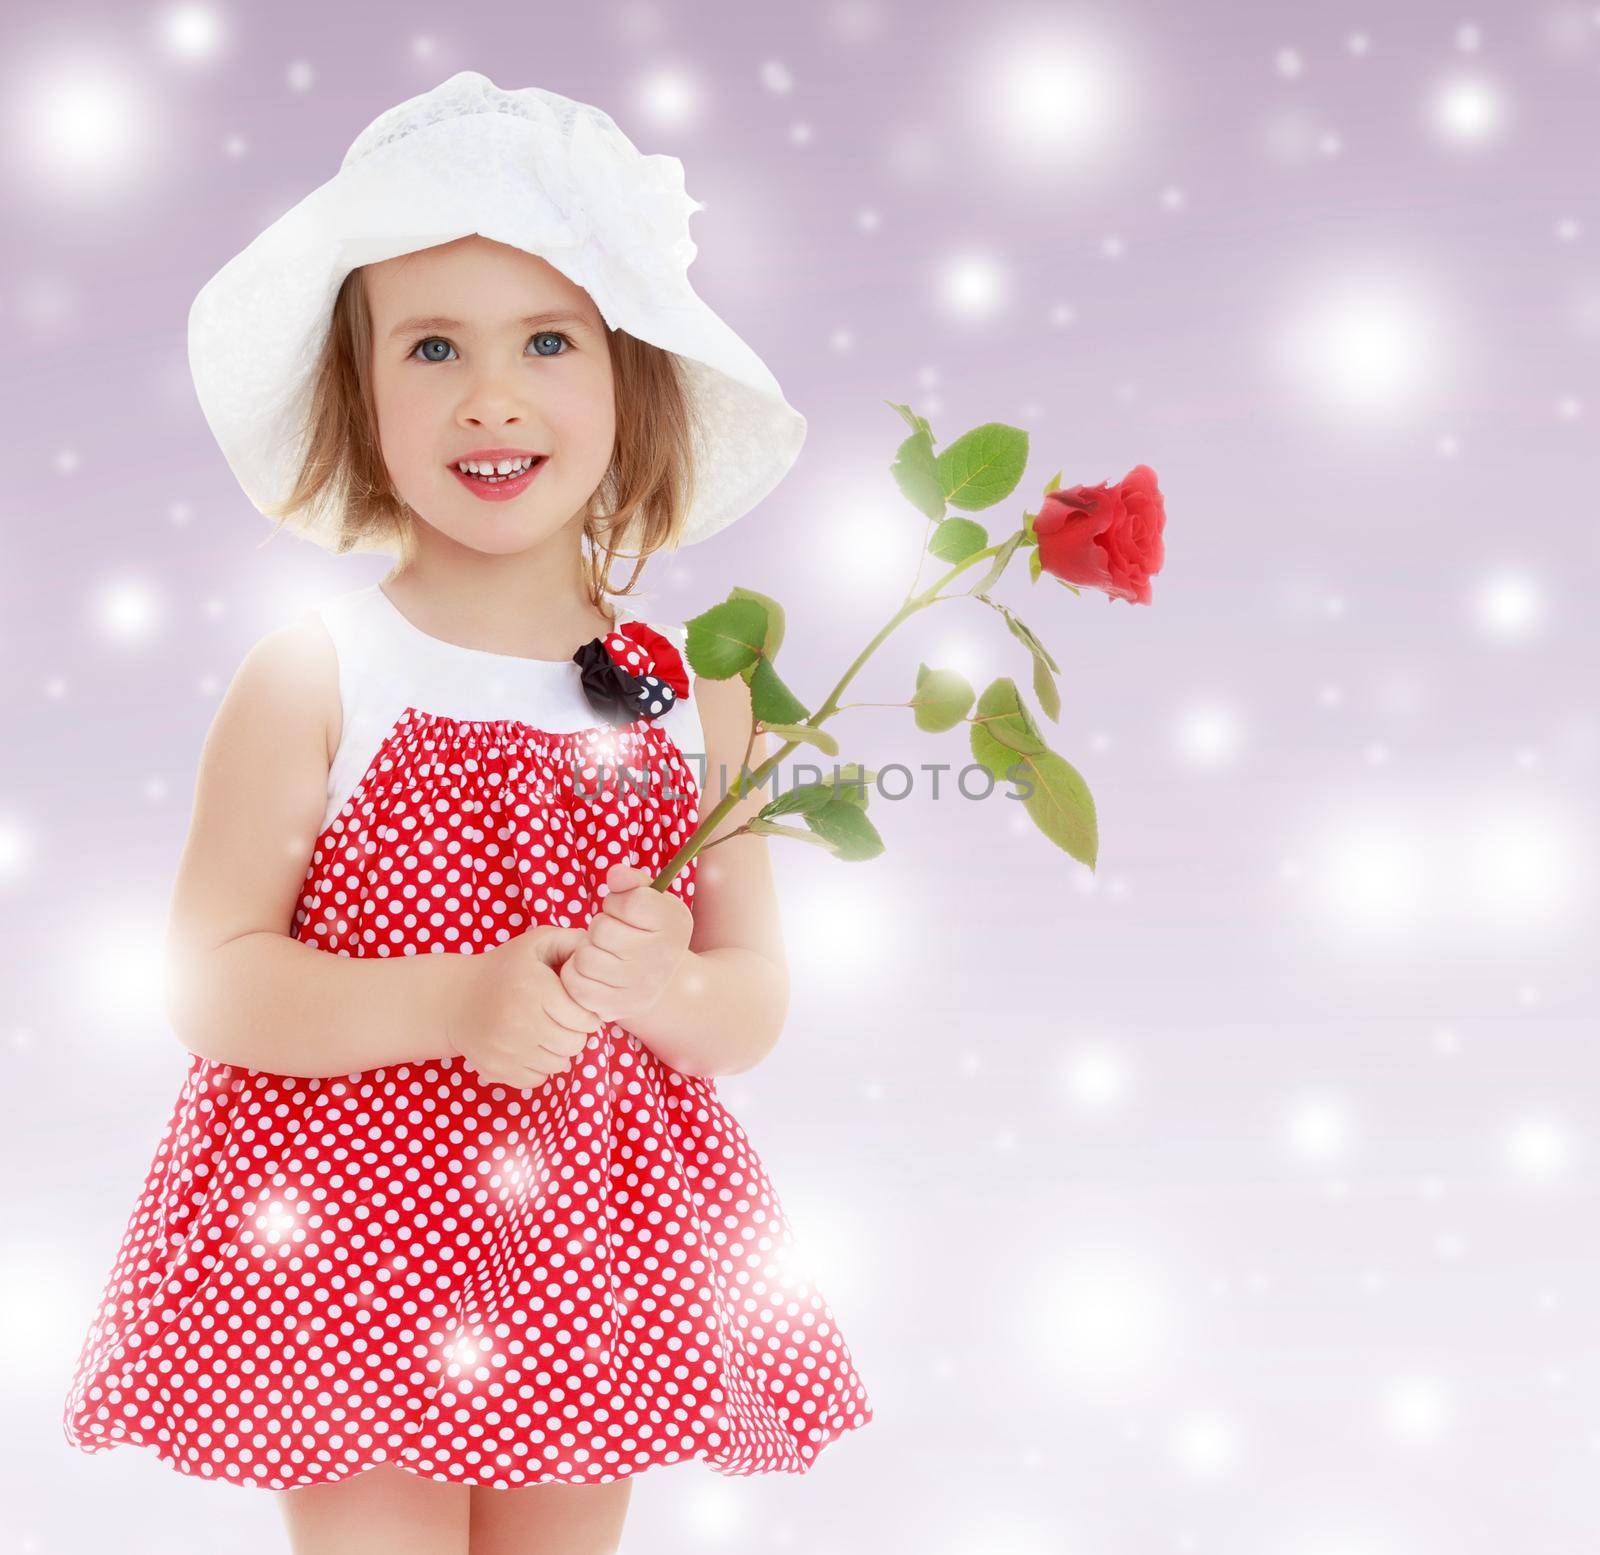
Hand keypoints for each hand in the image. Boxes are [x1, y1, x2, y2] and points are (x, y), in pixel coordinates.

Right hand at [447, 924, 605, 1088]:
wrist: (455, 999)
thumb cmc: (506, 968)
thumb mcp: (536, 942)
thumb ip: (572, 941)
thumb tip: (598, 954)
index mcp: (534, 988)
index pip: (585, 1020)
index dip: (587, 1014)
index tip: (575, 1007)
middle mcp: (520, 1021)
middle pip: (574, 1045)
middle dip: (574, 1033)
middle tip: (561, 1021)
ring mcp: (506, 1049)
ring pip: (558, 1065)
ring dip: (557, 1051)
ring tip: (545, 1032)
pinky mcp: (496, 1069)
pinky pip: (537, 1079)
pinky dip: (538, 1067)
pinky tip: (529, 1046)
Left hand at [558, 861, 693, 1023]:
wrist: (656, 976)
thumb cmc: (647, 929)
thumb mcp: (649, 899)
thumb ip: (633, 881)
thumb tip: (615, 874)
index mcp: (675, 923)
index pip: (630, 902)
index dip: (617, 901)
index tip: (624, 910)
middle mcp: (664, 958)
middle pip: (602, 930)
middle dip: (600, 926)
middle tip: (613, 934)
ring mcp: (641, 987)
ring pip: (585, 957)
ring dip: (586, 950)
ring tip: (603, 952)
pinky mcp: (618, 1008)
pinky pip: (576, 983)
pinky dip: (576, 973)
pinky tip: (593, 971)